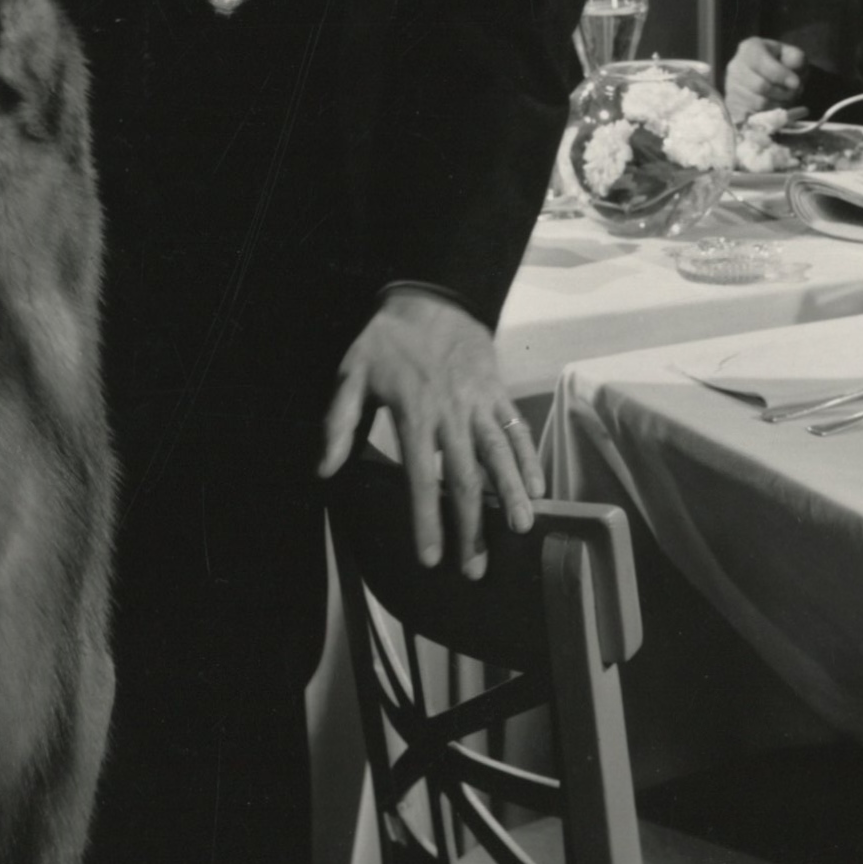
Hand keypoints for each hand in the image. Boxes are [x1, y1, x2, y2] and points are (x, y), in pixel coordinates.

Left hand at [320, 289, 539, 578]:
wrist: (431, 297)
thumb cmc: (386, 340)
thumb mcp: (352, 374)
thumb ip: (338, 423)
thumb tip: (324, 469)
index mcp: (414, 416)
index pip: (422, 480)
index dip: (427, 522)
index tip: (432, 558)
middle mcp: (451, 415)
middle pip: (466, 479)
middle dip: (473, 526)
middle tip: (477, 566)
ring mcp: (480, 403)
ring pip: (500, 455)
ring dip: (512, 494)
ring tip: (523, 528)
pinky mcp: (499, 392)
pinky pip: (517, 429)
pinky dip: (529, 458)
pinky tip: (538, 488)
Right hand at [724, 35, 807, 121]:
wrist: (764, 73)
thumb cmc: (780, 62)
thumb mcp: (791, 54)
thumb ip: (796, 58)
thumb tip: (794, 75)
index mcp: (750, 49)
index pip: (763, 64)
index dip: (782, 76)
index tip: (797, 83)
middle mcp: (735, 66)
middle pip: (760, 86)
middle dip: (783, 93)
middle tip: (794, 93)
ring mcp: (730, 87)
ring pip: (758, 103)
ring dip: (778, 105)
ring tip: (786, 99)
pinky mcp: (732, 104)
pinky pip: (752, 115)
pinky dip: (768, 114)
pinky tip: (775, 107)